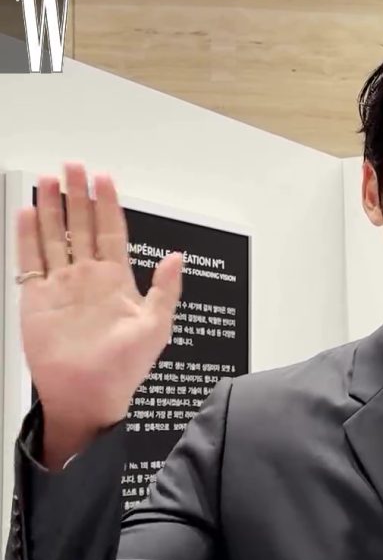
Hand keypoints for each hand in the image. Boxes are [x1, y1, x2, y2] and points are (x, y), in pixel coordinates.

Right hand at [16, 162, 183, 428]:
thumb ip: (166, 290)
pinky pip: (31, 259)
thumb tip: (177, 258)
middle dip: (78, 195)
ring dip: (51, 208)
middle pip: (82, 225)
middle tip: (73, 166)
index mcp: (117, 281)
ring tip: (49, 179)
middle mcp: (88, 278)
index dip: (109, 205)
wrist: (88, 393)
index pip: (112, 232)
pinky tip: (27, 211)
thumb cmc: (124, 368)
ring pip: (55, 236)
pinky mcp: (38, 297)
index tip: (104, 178)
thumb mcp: (156, 327)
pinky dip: (28, 235)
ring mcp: (62, 285)